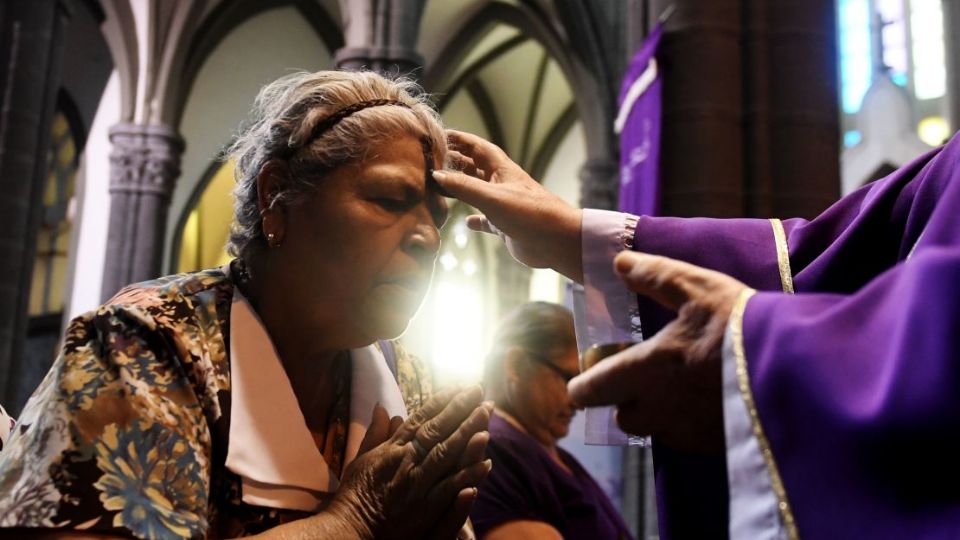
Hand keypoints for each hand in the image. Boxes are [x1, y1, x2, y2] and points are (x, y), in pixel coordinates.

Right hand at [328, 386, 492, 539]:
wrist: (350, 528)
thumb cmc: (355, 494)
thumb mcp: (361, 458)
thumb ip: (375, 433)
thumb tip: (382, 407)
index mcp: (392, 448)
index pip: (420, 418)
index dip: (440, 400)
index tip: (458, 385)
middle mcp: (406, 460)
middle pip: (437, 429)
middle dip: (460, 408)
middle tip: (480, 390)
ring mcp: (416, 483)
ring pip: (447, 452)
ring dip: (468, 431)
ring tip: (486, 413)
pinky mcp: (424, 507)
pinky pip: (450, 487)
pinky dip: (468, 475)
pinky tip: (487, 463)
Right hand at [431, 130, 583, 281]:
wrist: (557, 241)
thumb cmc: (529, 213)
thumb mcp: (492, 197)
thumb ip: (464, 186)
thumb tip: (437, 175)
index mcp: (502, 170)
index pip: (477, 147)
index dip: (460, 139)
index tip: (439, 135)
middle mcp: (502, 184)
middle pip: (475, 167)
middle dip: (456, 162)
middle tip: (433, 160)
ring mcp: (504, 204)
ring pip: (478, 192)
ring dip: (462, 188)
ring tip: (441, 186)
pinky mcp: (506, 225)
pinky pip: (486, 219)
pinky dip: (475, 219)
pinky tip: (466, 222)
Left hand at [568, 252, 749, 452]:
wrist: (799, 371)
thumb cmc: (742, 327)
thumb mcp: (699, 288)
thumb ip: (656, 276)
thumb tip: (619, 262)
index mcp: (645, 370)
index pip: (591, 391)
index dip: (584, 384)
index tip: (591, 373)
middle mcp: (658, 408)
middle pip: (622, 417)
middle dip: (625, 401)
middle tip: (643, 376)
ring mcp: (686, 432)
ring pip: (655, 431)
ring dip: (658, 414)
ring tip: (680, 387)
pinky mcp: (714, 446)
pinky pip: (687, 440)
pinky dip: (688, 424)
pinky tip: (708, 401)